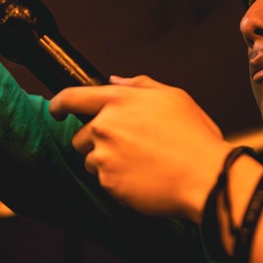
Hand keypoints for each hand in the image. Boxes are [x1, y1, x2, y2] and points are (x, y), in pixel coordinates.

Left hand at [49, 75, 233, 221]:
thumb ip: (139, 85)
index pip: (73, 98)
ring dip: (107, 162)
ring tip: (139, 164)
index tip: (56, 109)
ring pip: (91, 160)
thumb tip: (114, 81)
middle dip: (96, 142)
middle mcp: (106, 126)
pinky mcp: (108, 182)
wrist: (206, 177)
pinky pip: (103, 181)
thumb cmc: (194, 138)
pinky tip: (142, 178)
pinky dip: (117, 181)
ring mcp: (105, 155)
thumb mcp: (173, 97)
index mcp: (121, 100)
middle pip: (80, 136)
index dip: (60, 103)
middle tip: (128, 148)